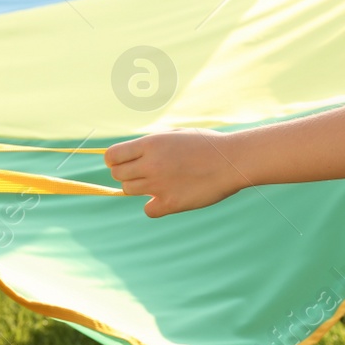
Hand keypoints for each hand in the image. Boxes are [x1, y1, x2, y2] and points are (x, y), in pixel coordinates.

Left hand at [104, 130, 244, 217]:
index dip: (114, 160)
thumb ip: (152, 144)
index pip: (112, 156)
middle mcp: (151, 164)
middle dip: (126, 173)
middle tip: (144, 172)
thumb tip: (131, 154)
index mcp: (151, 144)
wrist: (231, 161)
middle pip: (118, 175)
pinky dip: (154, 206)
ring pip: (129, 190)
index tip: (122, 162)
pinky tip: (167, 198)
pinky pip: (148, 209)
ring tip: (160, 181)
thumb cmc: (206, 144)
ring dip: (140, 187)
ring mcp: (159, 185)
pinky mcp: (170, 203)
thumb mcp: (176, 135)